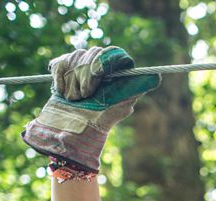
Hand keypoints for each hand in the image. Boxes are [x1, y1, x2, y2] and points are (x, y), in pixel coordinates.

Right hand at [22, 46, 160, 171]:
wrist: (71, 132)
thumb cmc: (97, 123)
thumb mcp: (119, 108)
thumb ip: (133, 91)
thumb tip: (155, 77)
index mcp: (113, 74)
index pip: (112, 53)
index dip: (104, 60)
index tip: (98, 73)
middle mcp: (98, 67)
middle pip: (94, 53)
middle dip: (87, 75)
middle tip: (85, 95)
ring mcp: (79, 67)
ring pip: (77, 56)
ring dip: (74, 80)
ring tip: (74, 98)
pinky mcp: (62, 70)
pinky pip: (61, 63)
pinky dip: (59, 77)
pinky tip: (61, 91)